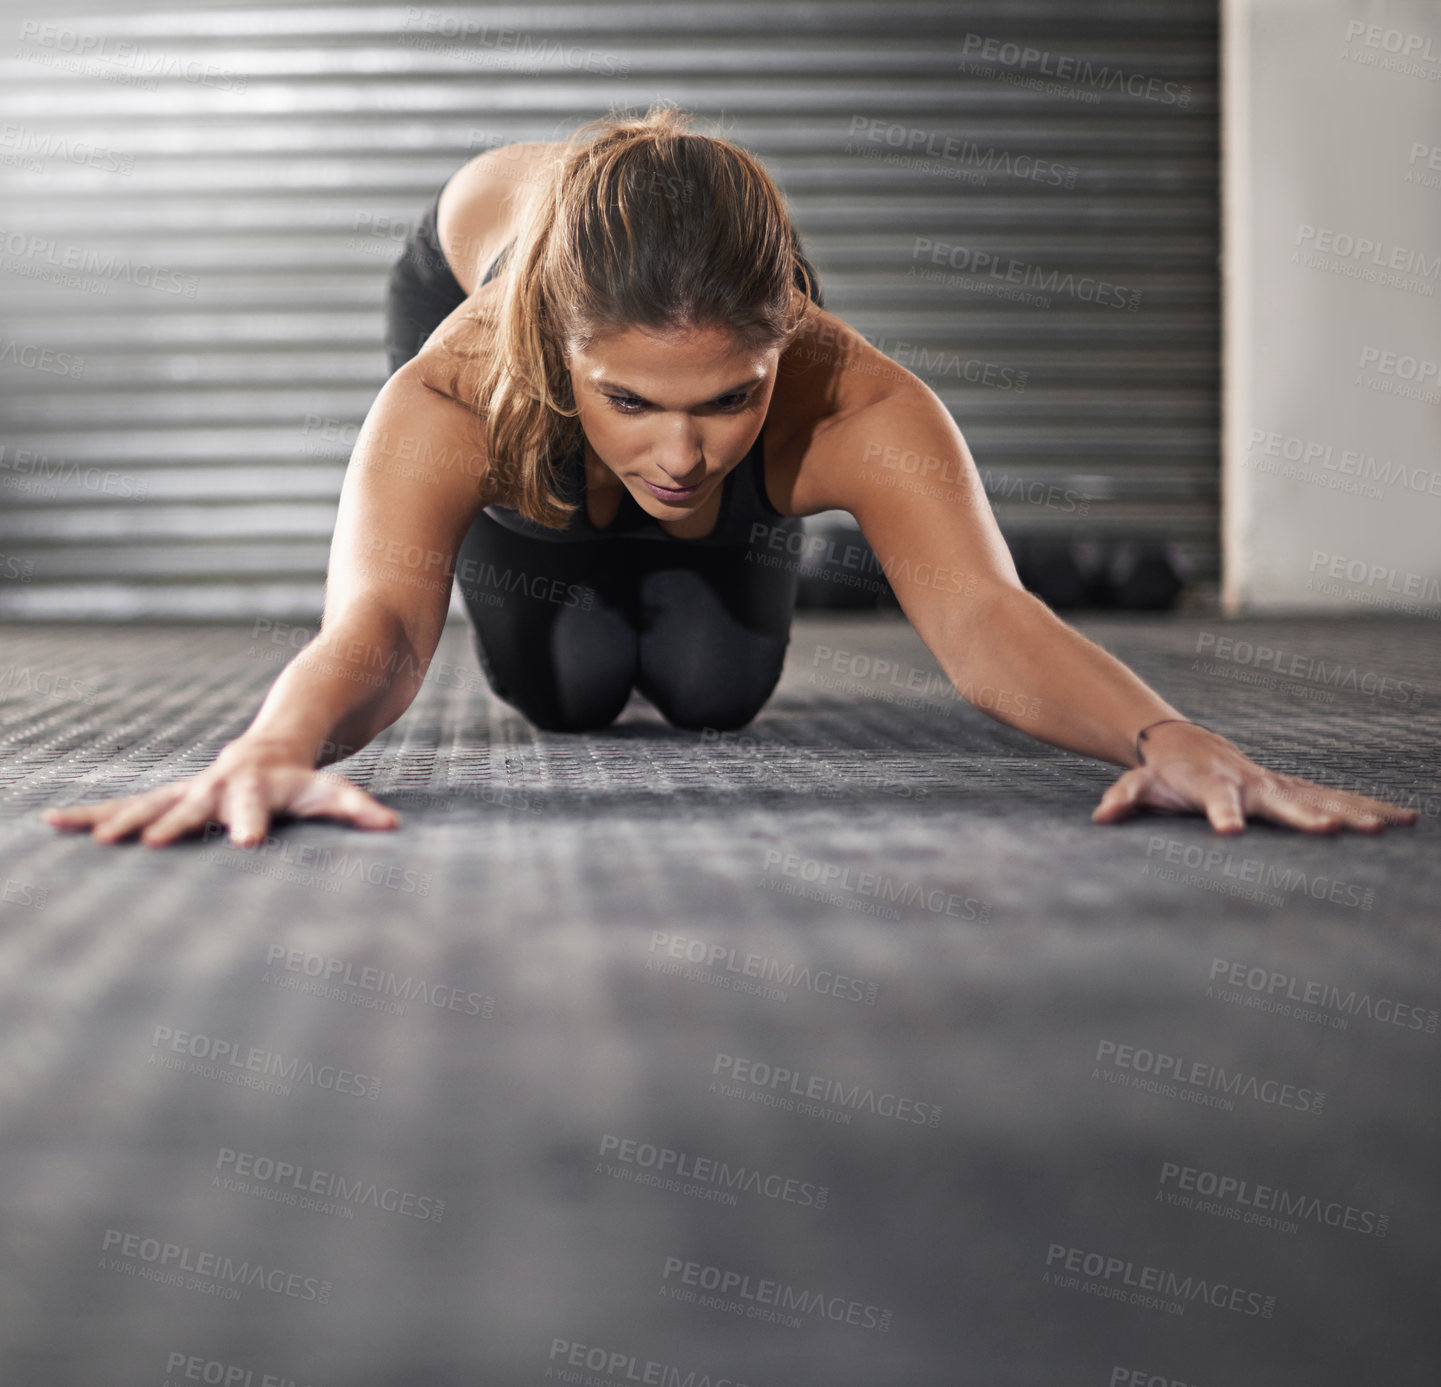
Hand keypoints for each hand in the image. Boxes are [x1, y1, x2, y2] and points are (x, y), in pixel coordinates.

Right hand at [41, 737, 400, 848]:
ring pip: (153, 805)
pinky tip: (54, 823)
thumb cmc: (305, 777)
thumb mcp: (330, 789)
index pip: (258, 805)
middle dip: (174, 824)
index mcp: (258, 785)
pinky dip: (93, 814)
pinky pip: (128, 806)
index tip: (247, 843)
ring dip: (123, 822)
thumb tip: (392, 826)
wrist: (276, 739)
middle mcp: (218, 786)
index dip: (253, 821)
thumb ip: (356, 806)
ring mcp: (190, 791)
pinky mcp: (169, 799)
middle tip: (148, 846)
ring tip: (96, 842)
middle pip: (196, 805)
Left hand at [1090, 722, 1420, 834]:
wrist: (1183, 744)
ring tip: (1389, 828)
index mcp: (1213, 785)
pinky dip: (1369, 806)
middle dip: (1308, 816)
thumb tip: (1101, 817)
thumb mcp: (1136, 785)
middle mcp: (1252, 782)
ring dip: (1354, 812)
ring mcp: (1277, 784)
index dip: (1223, 814)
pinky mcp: (1295, 788)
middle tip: (1334, 832)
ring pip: (1320, 797)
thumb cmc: (1160, 772)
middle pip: (1281, 801)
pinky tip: (1406, 819)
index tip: (1231, 832)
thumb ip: (1122, 799)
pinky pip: (1336, 797)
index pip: (1217, 800)